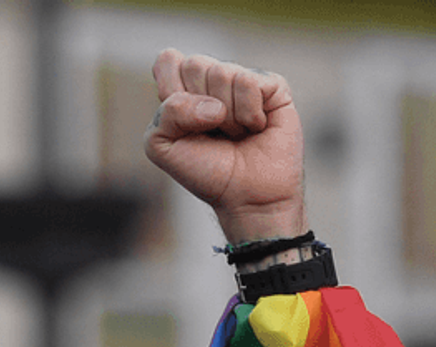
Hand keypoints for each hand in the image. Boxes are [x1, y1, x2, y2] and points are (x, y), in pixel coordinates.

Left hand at [144, 48, 304, 245]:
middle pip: (194, 64)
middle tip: (213, 132)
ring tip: (236, 134)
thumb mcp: (163, 146)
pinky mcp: (272, 86)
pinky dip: (248, 114)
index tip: (182, 123)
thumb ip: (167, 113)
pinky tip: (256, 128)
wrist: (246, 196)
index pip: (168, 60)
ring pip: (222, 72)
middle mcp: (214, 79)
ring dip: (227, 116)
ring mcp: (244, 80)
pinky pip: (249, 82)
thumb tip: (214, 106)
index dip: (171, 90)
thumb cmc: (206, 171)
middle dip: (199, 108)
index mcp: (185, 87)